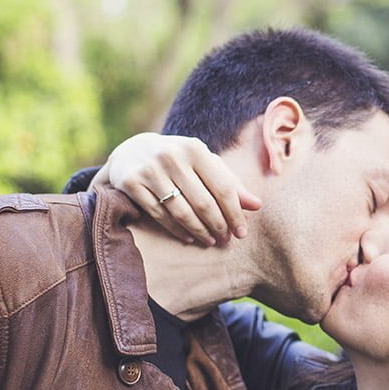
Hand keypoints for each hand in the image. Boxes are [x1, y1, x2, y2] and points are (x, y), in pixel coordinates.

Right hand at [104, 133, 261, 245]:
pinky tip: (189, 237)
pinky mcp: (131, 184)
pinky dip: (177, 230)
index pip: (223, 187)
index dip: (235, 213)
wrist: (132, 151)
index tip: (242, 233)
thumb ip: (230, 183)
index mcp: (195, 148)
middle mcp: (171, 157)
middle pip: (203, 202)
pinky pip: (159, 215)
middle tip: (226, 240)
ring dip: (200, 231)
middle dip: (218, 225)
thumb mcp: (204, 164)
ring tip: (211, 241)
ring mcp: (149, 170)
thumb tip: (257, 205)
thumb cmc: (180, 160)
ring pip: (181, 212)